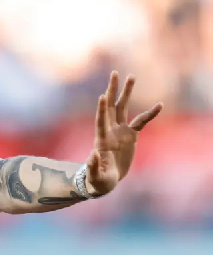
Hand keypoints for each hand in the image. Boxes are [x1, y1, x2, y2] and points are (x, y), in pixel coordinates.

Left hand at [86, 71, 162, 195]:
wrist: (106, 181)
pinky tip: (160, 105)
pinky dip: (150, 113)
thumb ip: (93, 166)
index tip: (102, 96)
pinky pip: (142, 121)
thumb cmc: (98, 180)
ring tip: (131, 76)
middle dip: (112, 90)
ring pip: (123, 108)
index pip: (101, 121)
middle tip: (114, 73)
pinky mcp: (130, 135)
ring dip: (127, 93)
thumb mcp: (95, 176)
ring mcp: (120, 131)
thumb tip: (93, 155)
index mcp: (101, 140)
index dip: (101, 110)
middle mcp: (110, 131)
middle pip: (110, 107)